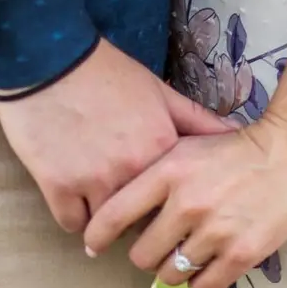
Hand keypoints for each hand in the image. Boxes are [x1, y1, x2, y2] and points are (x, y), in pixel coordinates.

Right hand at [0, 38, 237, 232]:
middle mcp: (132, 169)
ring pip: (108, 226)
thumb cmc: (108, 74)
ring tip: (102, 199)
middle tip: (132, 204)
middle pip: (144, 218)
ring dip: (107, 217)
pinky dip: (75, 215)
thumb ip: (198, 120)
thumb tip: (235, 135)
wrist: (51, 61)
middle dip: (140, 216)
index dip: (172, 200)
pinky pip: (72, 224)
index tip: (167, 199)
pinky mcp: (58, 188)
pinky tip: (76, 197)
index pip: (178, 197)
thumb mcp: (160, 92)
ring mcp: (94, 181)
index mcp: (162, 147)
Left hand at [82, 111, 286, 287]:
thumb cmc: (238, 148)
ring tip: (192, 252)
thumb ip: (156, 173)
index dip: (97, 236)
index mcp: (170, 171)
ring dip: (177, 268)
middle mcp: (187, 203)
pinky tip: (210, 263)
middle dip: (149, 254)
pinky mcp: (241, 252)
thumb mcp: (190, 145)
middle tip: (164, 244)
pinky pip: (202, 287)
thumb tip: (118, 203)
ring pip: (170, 274)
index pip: (112, 216)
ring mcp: (215, 230)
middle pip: (140, 255)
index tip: (95, 245)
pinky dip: (201, 280)